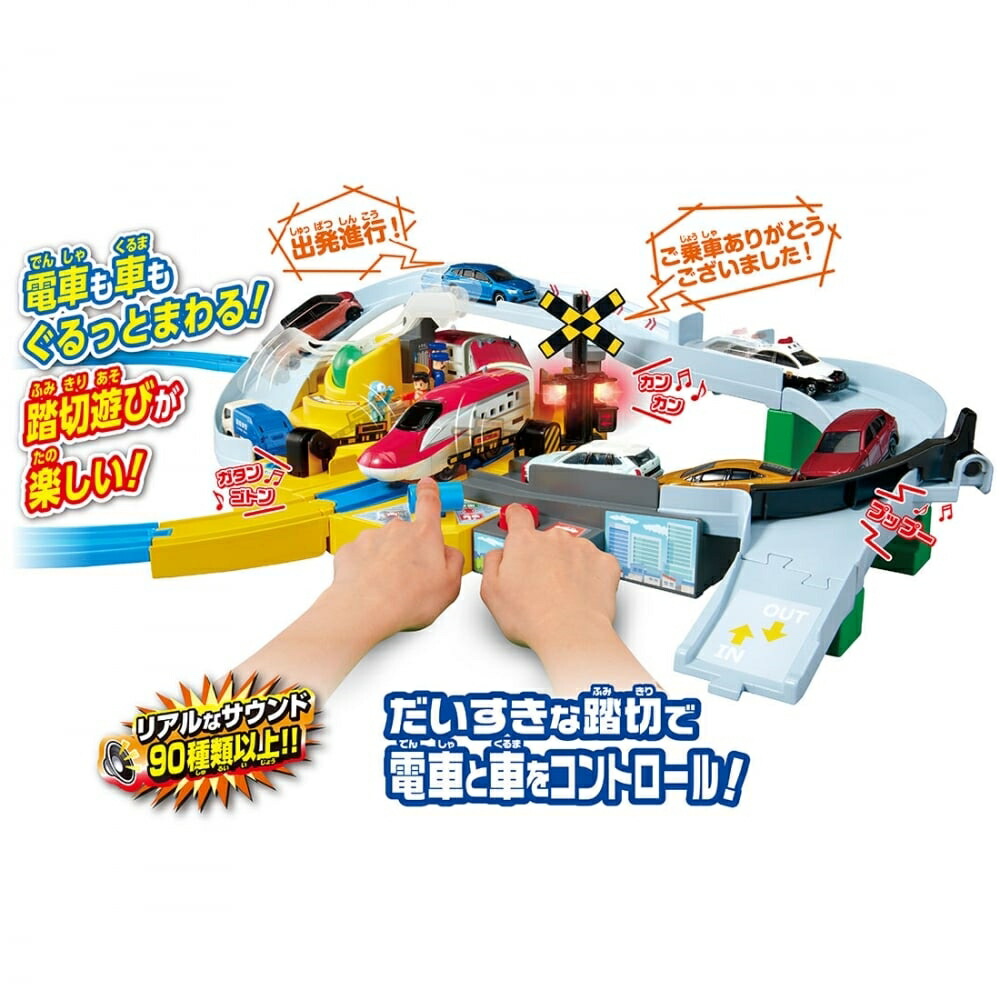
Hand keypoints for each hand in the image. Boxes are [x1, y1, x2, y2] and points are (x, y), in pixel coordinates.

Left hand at [236, 478, 462, 699]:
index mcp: (424, 535)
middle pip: (407, 533)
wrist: (366, 608)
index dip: (430, 492)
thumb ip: (454, 562)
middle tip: (411, 577)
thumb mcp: (450, 585)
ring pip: (383, 546)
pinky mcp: (351, 550)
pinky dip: (366, 568)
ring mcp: (371, 538)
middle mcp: (397, 530)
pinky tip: (371, 586)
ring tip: (390, 587)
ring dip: (386, 560)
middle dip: (409, 550)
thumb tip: (450, 554)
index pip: (429, 502)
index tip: (428, 485)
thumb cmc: (407, 598)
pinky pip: (362, 556)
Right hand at [479, 504, 654, 693]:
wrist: (571, 634)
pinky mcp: (605, 562)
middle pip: (546, 540)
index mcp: (524, 543)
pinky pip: (596, 563)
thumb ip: (492, 563)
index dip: (516, 517)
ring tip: (562, 595)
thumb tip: (499, 555)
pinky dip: (590, 575)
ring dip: (567, 566)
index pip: (518, 516)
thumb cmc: (532, 618)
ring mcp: (582, 548)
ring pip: (572, 552)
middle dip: (543, 557)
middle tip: (540, 585)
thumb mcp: (491, 592)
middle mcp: (554, 539)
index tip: (516, 518)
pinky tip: (581, 594)